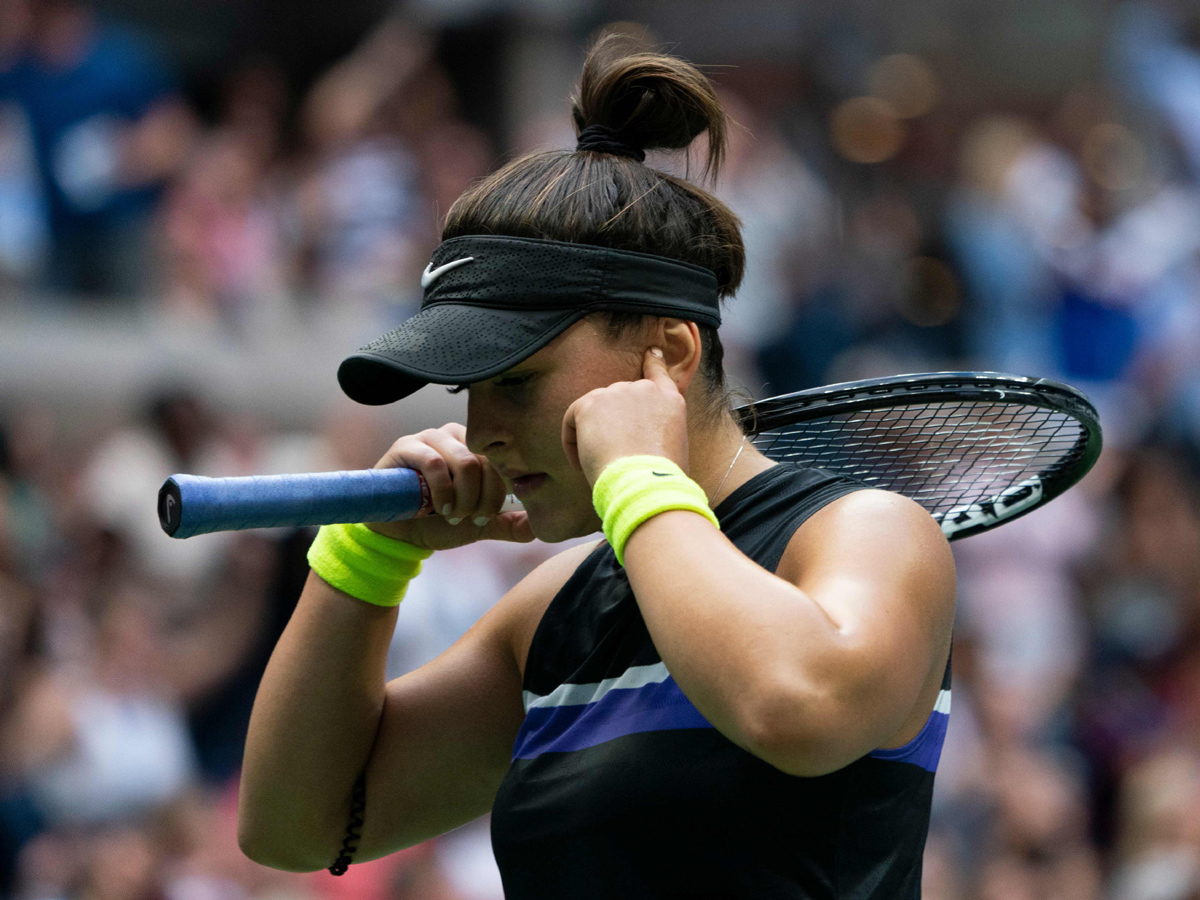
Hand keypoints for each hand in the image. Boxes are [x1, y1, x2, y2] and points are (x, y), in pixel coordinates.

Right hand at [364, 423, 533, 550]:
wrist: (399, 534)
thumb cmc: (439, 522)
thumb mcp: (480, 525)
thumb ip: (509, 524)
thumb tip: (539, 529)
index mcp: (477, 448)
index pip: (503, 463)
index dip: (499, 494)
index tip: (485, 517)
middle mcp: (457, 436)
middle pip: (487, 462)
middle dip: (481, 499)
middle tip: (468, 518)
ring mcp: (431, 438)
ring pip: (465, 461)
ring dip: (463, 497)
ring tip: (453, 514)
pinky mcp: (407, 446)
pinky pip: (434, 462)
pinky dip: (443, 491)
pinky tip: (439, 508)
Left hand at [561, 348, 689, 485]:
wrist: (645, 482)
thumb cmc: (659, 480)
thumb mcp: (674, 450)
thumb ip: (657, 432)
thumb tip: (640, 442)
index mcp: (670, 400)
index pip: (658, 372)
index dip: (653, 362)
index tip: (651, 353)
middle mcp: (644, 389)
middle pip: (617, 400)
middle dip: (611, 426)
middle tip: (613, 458)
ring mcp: (617, 392)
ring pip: (593, 413)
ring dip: (591, 438)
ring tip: (600, 466)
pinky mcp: (591, 402)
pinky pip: (572, 420)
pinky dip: (572, 444)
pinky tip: (583, 464)